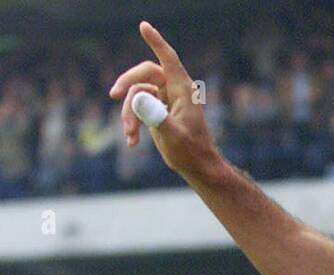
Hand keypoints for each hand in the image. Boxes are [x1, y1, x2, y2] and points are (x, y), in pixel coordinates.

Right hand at [108, 21, 218, 178]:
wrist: (197, 168)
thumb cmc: (191, 152)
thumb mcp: (173, 136)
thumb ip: (155, 116)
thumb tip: (137, 100)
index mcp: (183, 90)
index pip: (168, 59)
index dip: (156, 41)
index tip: (143, 25)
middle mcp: (174, 91)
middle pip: (144, 74)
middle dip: (127, 83)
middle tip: (113, 94)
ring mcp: (164, 100)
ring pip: (137, 94)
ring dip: (129, 114)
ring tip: (130, 136)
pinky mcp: (157, 111)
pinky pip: (137, 107)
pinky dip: (132, 123)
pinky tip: (131, 142)